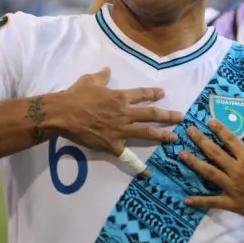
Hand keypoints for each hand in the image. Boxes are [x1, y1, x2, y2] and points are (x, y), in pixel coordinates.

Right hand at [52, 67, 182, 157]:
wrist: (63, 114)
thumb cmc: (75, 96)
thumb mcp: (89, 81)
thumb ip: (102, 77)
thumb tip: (107, 70)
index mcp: (120, 97)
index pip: (142, 94)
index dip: (154, 94)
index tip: (163, 94)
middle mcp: (125, 113)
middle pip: (151, 114)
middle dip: (168, 116)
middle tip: (180, 117)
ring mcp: (120, 130)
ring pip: (146, 132)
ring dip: (162, 135)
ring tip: (174, 137)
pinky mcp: (113, 145)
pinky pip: (128, 156)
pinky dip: (138, 165)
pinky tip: (148, 172)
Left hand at [179, 121, 243, 226]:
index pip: (230, 140)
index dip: (218, 129)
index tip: (208, 121)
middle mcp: (238, 170)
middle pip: (215, 153)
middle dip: (200, 140)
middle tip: (188, 131)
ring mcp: (233, 187)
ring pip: (210, 173)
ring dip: (194, 163)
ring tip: (182, 154)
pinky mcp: (233, 203)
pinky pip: (213, 201)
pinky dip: (199, 201)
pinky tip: (186, 200)